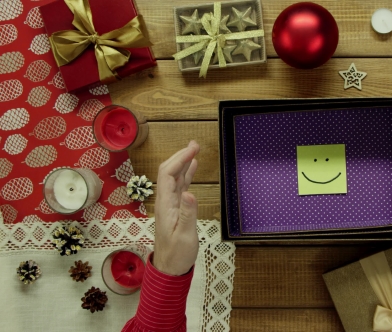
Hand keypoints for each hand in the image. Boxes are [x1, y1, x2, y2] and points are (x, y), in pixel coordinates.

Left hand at [153, 141, 199, 275]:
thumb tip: (189, 192)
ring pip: (175, 178)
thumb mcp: (185, 236)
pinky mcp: (176, 209)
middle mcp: (165, 201)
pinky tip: (192, 168)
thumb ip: (188, 214)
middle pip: (169, 172)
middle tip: (195, 144)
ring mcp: (170, 205)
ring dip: (183, 162)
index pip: (168, 175)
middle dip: (180, 156)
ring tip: (194, 150)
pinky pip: (180, 186)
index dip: (179, 159)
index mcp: (165, 205)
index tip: (193, 149)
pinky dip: (186, 175)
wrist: (169, 269)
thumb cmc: (177, 255)